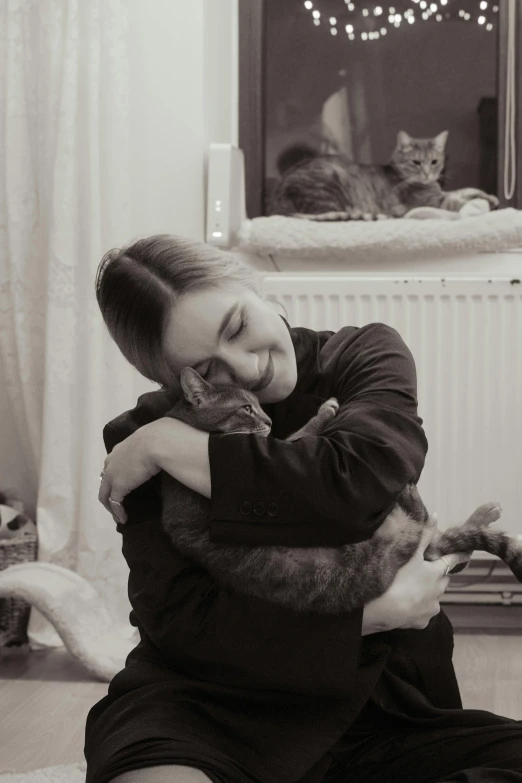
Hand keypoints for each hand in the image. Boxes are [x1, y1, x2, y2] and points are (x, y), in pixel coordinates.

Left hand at [98, 420, 168, 523]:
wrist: (156, 442)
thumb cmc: (158, 439)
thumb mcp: (150, 440)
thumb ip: (148, 446)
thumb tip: (161, 448)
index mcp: (119, 450)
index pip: (112, 466)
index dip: (115, 478)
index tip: (124, 486)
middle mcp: (111, 462)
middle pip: (105, 482)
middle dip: (109, 495)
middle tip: (117, 505)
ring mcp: (112, 475)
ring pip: (105, 495)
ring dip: (111, 507)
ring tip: (119, 516)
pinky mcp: (117, 487)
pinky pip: (115, 503)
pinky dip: (118, 513)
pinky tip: (124, 518)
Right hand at [361, 515, 470, 634]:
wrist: (385, 609)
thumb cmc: (398, 577)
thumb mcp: (411, 552)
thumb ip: (424, 534)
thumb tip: (437, 515)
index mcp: (436, 573)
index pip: (451, 561)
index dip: (457, 556)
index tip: (465, 553)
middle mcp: (438, 591)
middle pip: (442, 580)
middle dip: (437, 576)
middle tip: (423, 572)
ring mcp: (431, 608)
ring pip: (434, 598)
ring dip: (427, 593)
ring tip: (410, 590)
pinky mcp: (423, 622)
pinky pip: (423, 613)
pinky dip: (418, 609)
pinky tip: (406, 606)